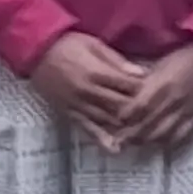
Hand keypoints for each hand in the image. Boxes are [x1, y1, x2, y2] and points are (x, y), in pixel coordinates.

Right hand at [27, 34, 143, 147]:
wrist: (36, 53)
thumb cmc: (68, 45)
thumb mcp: (94, 44)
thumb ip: (117, 61)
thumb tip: (142, 73)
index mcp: (96, 72)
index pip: (127, 86)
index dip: (144, 89)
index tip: (156, 90)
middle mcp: (87, 92)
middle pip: (120, 106)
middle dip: (138, 110)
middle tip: (153, 112)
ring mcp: (77, 105)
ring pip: (107, 120)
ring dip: (125, 126)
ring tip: (143, 131)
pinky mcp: (69, 113)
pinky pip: (87, 129)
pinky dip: (102, 140)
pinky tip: (115, 149)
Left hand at [109, 40, 192, 150]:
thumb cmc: (182, 57)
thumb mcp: (159, 64)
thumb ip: (143, 80)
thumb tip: (122, 92)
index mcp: (162, 84)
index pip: (139, 106)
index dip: (125, 117)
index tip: (115, 120)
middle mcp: (173, 100)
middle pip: (148, 124)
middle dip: (131, 134)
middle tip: (118, 141)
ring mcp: (186, 110)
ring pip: (162, 134)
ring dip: (146, 141)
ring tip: (135, 143)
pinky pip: (181, 135)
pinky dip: (167, 142)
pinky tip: (158, 143)